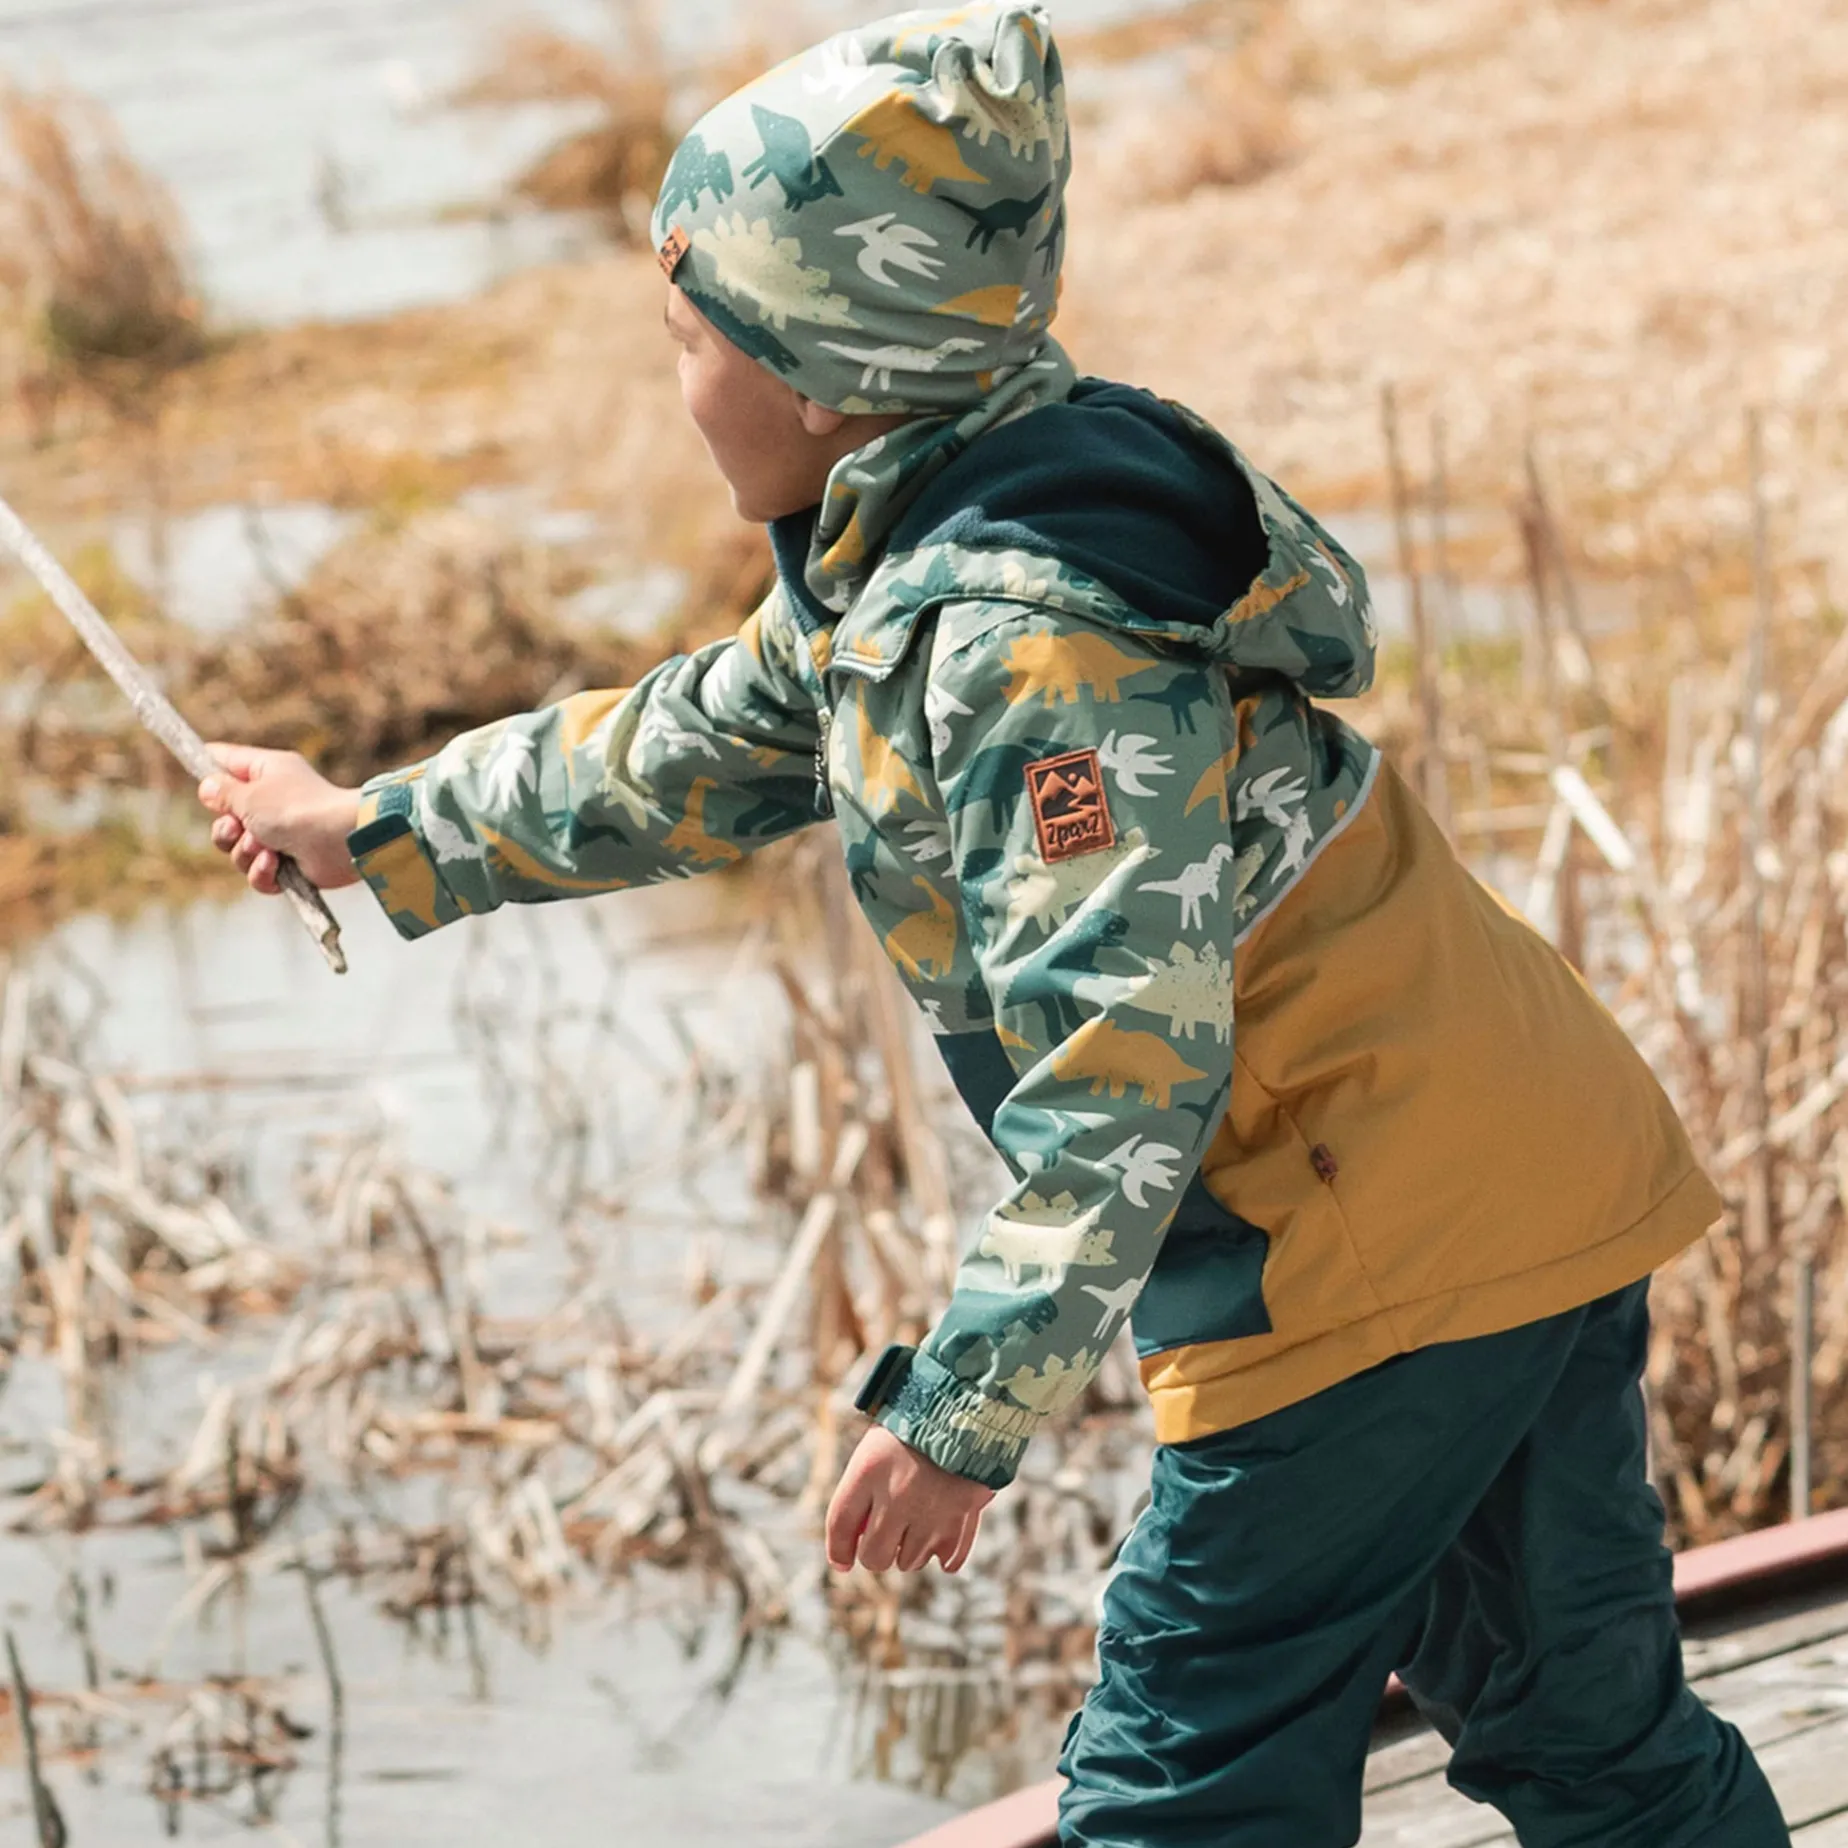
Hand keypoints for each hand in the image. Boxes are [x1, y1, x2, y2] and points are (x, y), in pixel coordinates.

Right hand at [198, 744, 363, 896]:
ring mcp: (283, 834)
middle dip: (225, 830)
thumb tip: (209, 787)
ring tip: (265, 847)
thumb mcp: (250, 794)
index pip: (228, 762)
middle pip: (227, 818)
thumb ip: (223, 792)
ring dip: (244, 852)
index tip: (194, 776)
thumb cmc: (296, 809)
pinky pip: (259, 873)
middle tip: (237, 827)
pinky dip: (262, 872)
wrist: (343, 841)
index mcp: (267, 772)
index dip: (208, 769)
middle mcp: (274, 801)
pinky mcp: (291, 865)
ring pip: (239, 850)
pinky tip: (275, 863)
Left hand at [826, 1425, 992, 1575]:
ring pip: (910, 1561)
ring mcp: (931, 1509)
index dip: (838, 1550)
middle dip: (876, 1554)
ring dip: (911, 1550)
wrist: (967, 1404)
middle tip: (885, 1541)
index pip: (840, 1524)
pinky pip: (948, 1560)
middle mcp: (898, 1493)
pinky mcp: (962, 1516)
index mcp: (869, 1467)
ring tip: (919, 1521)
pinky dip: (943, 1553)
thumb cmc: (915, 1426)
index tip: (843, 1561)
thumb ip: (861, 1492)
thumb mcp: (878, 1446)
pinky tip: (941, 1532)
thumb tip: (848, 1553)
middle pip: (874, 1556)